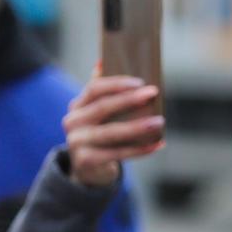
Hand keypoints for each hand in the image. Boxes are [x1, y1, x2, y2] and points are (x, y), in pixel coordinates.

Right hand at [64, 72, 165, 187]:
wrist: (87, 169)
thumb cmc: (99, 134)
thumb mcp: (97, 113)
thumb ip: (101, 92)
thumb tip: (103, 61)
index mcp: (77, 106)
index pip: (94, 89)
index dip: (116, 83)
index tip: (140, 81)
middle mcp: (72, 123)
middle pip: (103, 108)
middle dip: (130, 100)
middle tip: (153, 93)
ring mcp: (77, 143)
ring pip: (111, 132)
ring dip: (138, 127)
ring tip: (159, 122)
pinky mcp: (86, 161)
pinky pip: (118, 154)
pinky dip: (140, 149)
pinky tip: (158, 143)